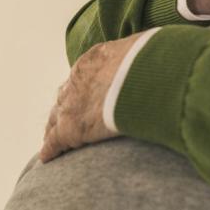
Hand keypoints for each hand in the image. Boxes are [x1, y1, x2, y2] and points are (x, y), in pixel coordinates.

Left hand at [40, 33, 143, 162]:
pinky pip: (55, 141)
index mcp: (94, 59)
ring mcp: (71, 104)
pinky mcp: (71, 128)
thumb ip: (146, 59)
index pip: (84, 76)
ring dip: (56, 127)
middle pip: (66, 96)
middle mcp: (77, 80)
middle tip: (67, 117)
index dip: (84, 88)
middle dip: (67, 107)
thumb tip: (160, 61)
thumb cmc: (153, 62)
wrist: (143, 77)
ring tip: (54, 138)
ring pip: (56, 118)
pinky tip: (48, 158)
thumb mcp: (148, 52)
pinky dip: (51, 149)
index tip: (87, 96)